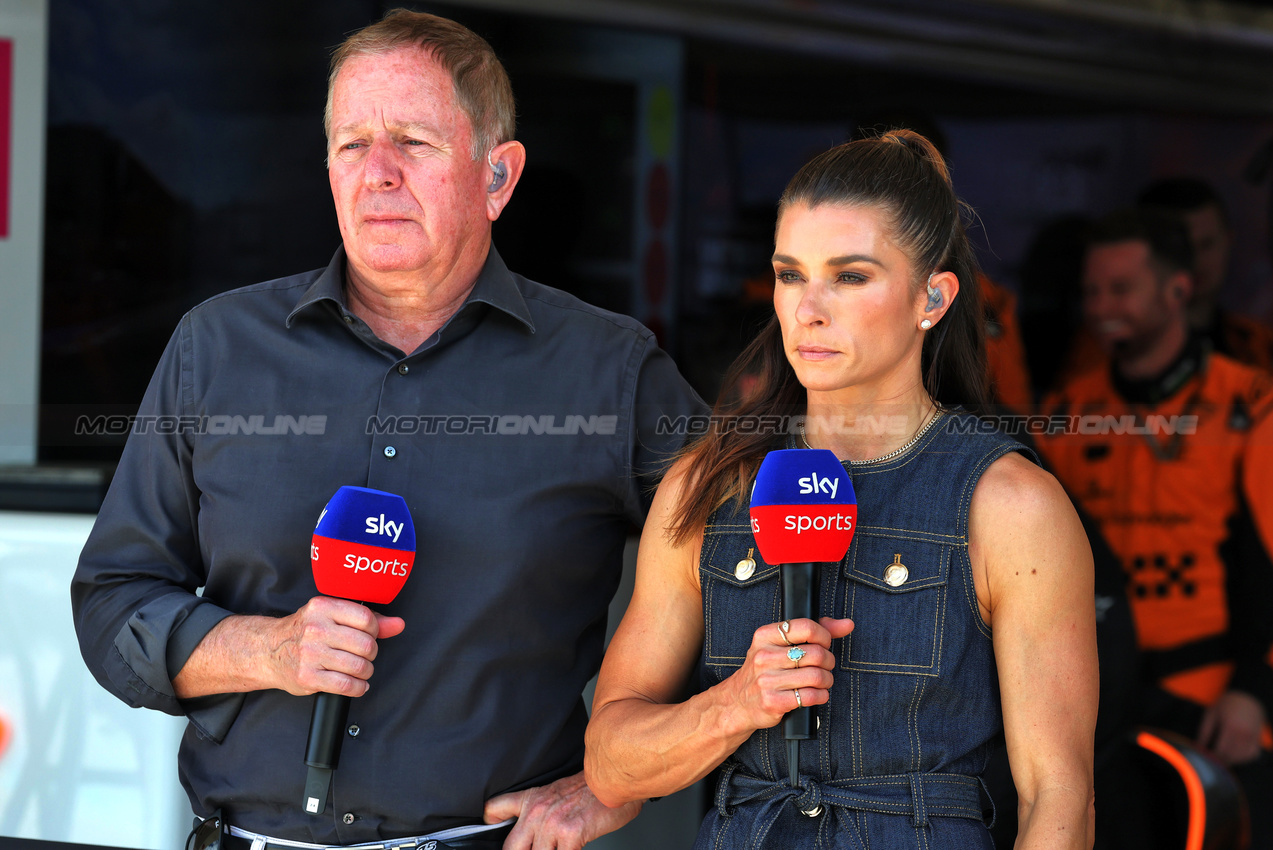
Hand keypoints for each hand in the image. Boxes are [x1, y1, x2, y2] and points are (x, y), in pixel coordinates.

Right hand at [270, 596, 404, 696]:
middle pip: (366, 645)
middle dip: (371, 653)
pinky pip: (346, 685)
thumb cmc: (304, 631)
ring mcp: (311, 654)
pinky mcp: (308, 677)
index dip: (374, 630)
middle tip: (364, 655)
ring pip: (359, 666)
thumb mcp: (332, 616)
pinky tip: (356, 684)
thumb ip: (368, 619)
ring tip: (360, 670)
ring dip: (366, 672)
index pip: (366, 619)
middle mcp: (316, 629)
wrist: (268, 651)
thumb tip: (398, 624)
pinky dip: (358, 687)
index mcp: (323, 608)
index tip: (369, 635)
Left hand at [483, 771, 640, 849]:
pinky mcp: (570, 833)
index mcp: (531, 800)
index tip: (495, 831)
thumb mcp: (556, 792)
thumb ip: (540, 809)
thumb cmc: (590, 788)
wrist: (613, 778)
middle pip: (510, 848)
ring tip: (561, 846)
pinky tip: (573, 848)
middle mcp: (536, 812)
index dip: (490, 826)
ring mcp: (551, 824)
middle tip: (539, 849)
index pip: (494, 810)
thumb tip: (535, 833)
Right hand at [717, 617, 853, 733]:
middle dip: (829, 662)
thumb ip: (813, 631)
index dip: (824, 636)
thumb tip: (847, 624)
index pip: (806, 627)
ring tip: (821, 681)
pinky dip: (820, 696)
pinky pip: (810, 696)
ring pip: (817, 676)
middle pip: (816, 653)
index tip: (824, 644)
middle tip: (825, 666)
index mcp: (765, 636)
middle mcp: (764, 656)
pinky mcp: (773, 702)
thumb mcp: (779, 645)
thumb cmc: (765, 670)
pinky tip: (815, 694)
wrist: (737, 702)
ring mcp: (767, 680)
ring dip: (827, 681)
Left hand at [1197, 690, 1266, 764]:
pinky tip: (1234, 756)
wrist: (1248, 697)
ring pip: (1242, 757)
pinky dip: (1243, 758)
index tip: (1205, 759)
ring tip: (1221, 759)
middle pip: (1232, 755)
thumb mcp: (1211, 713)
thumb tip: (1198, 746)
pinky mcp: (1258, 739)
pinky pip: (1252, 754)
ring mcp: (1253, 737)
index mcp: (1230, 727)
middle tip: (1212, 761)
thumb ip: (1204, 731)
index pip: (1221, 750)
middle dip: (1221, 760)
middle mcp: (1244, 734)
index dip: (1213, 757)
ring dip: (1231, 761)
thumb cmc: (1226, 704)